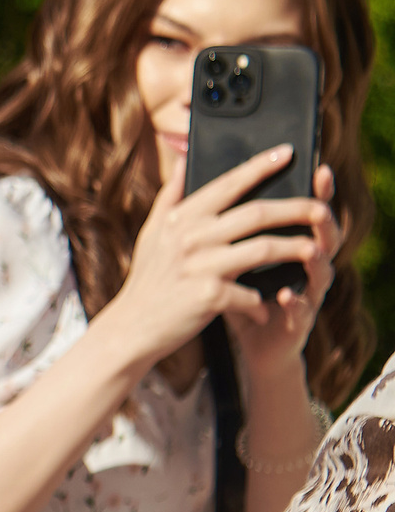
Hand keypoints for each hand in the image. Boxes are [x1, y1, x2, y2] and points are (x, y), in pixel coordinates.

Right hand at [97, 148, 334, 376]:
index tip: (287, 152)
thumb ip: (170, 196)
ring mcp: (200, 266)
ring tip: (315, 250)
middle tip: (322, 207)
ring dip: (295, 249)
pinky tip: (267, 308)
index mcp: (181, 219)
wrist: (132, 326)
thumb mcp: (152, 233)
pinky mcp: (208, 296)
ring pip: (263, 248)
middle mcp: (190, 238)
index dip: (260, 166)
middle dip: (296, 207)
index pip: (228, 184)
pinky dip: (262, 301)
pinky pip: (250, 293)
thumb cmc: (147, 280)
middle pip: (256, 213)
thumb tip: (183, 160)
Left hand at [226, 163, 340, 385]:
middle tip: (319, 207)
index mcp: (288, 244)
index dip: (314, 191)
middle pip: (323, 236)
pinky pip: (301, 311)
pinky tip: (286, 294)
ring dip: (315, 260)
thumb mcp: (224, 257)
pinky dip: (295, 302)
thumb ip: (215, 224)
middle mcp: (305, 266)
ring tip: (310, 249)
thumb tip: (188, 178)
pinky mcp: (297, 323)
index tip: (316, 168)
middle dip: (322, 220)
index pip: (302, 211)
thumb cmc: (235, 292)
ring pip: (321, 272)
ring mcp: (306, 294)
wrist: (245, 343)